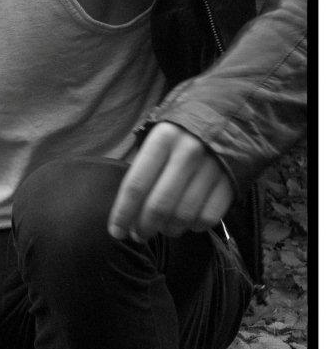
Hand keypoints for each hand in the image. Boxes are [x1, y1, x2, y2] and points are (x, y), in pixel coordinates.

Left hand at [107, 122, 233, 241]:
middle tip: (138, 235)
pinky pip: (208, 218)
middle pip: (159, 206)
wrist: (230, 113)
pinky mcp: (231, 182)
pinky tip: (187, 222)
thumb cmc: (183, 129)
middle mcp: (188, 152)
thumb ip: (143, 166)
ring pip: (183, 216)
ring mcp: (213, 168)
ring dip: (168, 230)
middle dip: (144, 227)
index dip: (123, 213)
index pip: (136, 184)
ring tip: (162, 229)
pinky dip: (194, 227)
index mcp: (163, 139)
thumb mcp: (158, 135)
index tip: (116, 232)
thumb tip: (127, 207)